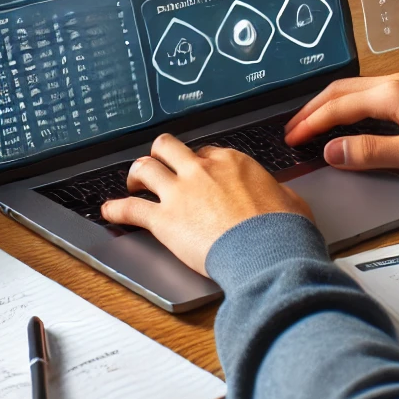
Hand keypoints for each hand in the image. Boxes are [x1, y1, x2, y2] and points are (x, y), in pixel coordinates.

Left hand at [100, 134, 313, 276]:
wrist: (268, 251)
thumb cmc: (282, 230)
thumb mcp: (290, 200)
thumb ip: (277, 194)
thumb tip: (281, 198)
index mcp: (232, 162)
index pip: (206, 152)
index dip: (198, 164)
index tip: (197, 174)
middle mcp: (202, 170)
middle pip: (169, 147)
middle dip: (162, 155)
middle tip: (159, 167)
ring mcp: (180, 192)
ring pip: (145, 167)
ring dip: (136, 175)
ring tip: (132, 184)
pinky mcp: (165, 220)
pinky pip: (130, 208)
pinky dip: (116, 209)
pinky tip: (109, 211)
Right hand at [284, 73, 398, 176]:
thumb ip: (371, 152)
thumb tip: (331, 150)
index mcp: (390, 94)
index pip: (337, 107)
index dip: (310, 123)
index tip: (290, 138)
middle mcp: (394, 82)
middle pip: (340, 90)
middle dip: (312, 109)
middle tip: (291, 129)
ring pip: (355, 88)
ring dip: (329, 104)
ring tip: (312, 122)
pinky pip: (370, 91)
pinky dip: (349, 103)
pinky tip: (349, 117)